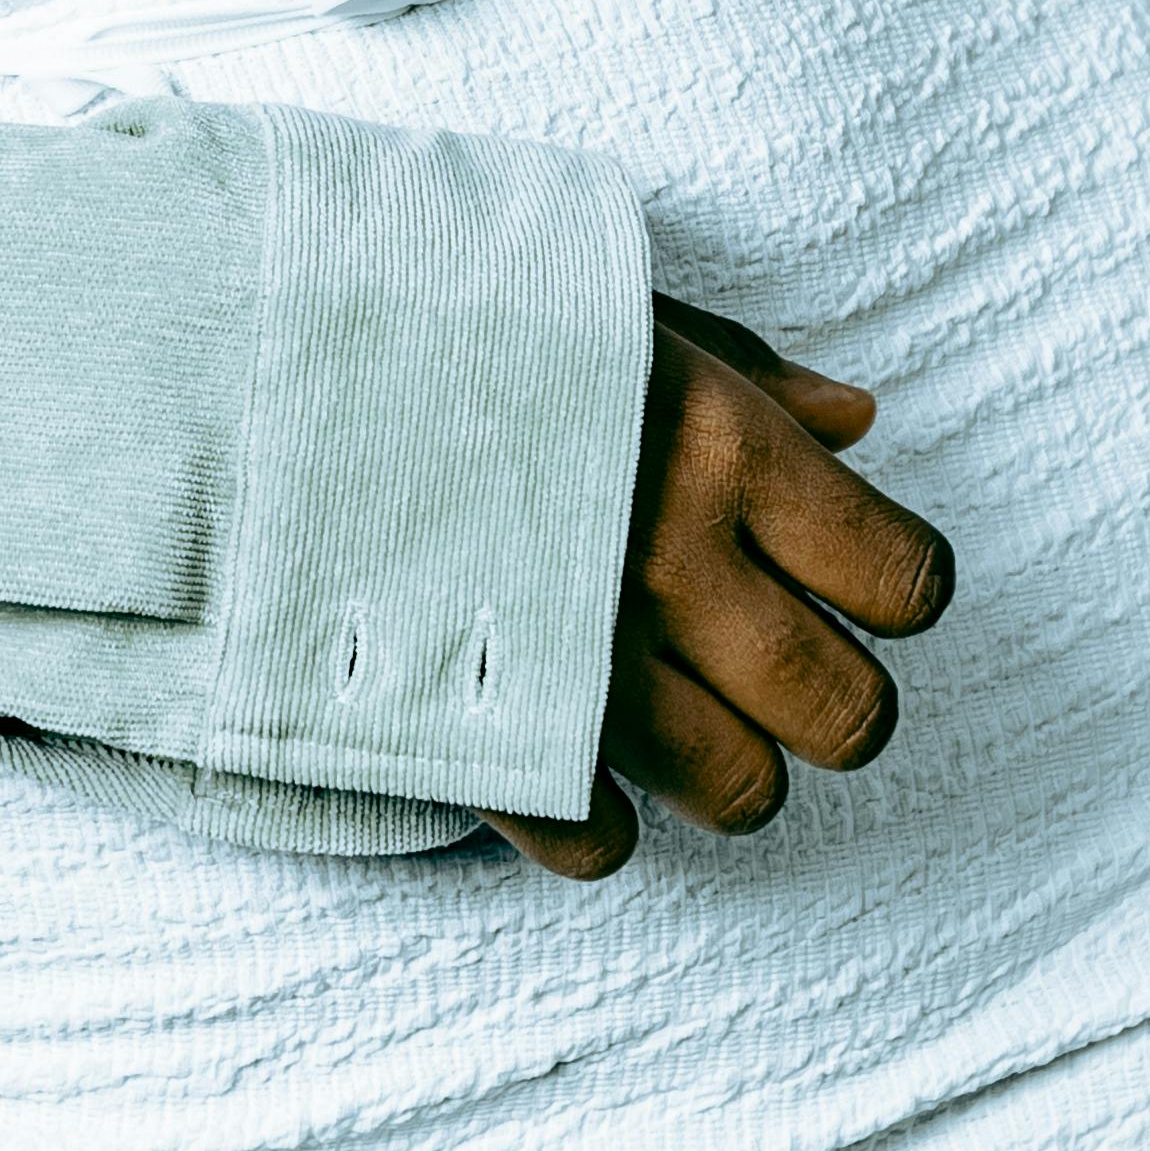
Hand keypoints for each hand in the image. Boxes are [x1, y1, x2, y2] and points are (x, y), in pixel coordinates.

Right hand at [491, 294, 954, 878]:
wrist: (245, 363)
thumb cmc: (435, 317)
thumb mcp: (600, 304)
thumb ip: (738, 365)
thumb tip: (856, 422)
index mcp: (718, 449)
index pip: (904, 578)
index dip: (896, 585)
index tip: (853, 573)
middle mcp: (673, 571)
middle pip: (850, 714)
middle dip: (834, 699)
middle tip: (778, 661)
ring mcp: (583, 668)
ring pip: (745, 793)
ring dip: (728, 762)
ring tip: (672, 706)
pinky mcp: (489, 741)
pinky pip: (602, 845)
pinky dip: (599, 819)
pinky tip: (572, 754)